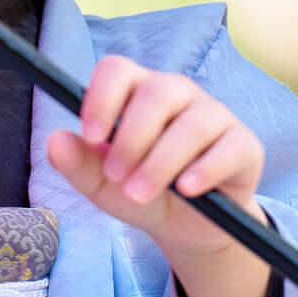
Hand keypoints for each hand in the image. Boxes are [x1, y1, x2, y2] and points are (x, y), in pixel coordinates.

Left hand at [46, 56, 265, 266]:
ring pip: (191, 125)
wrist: (189, 226)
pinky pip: (227, 149)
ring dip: (161, 162)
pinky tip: (186, 191)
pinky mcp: (243, 145)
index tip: (91, 137)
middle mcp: (177, 94)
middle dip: (131, 139)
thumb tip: (54, 142)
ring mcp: (214, 116)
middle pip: (156, 94)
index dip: (102, 98)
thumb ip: (78, 164)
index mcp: (136, 92)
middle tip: (116, 177)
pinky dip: (203, 171)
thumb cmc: (142, 191)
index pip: (117, 70)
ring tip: (140, 194)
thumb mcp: (103, 186)